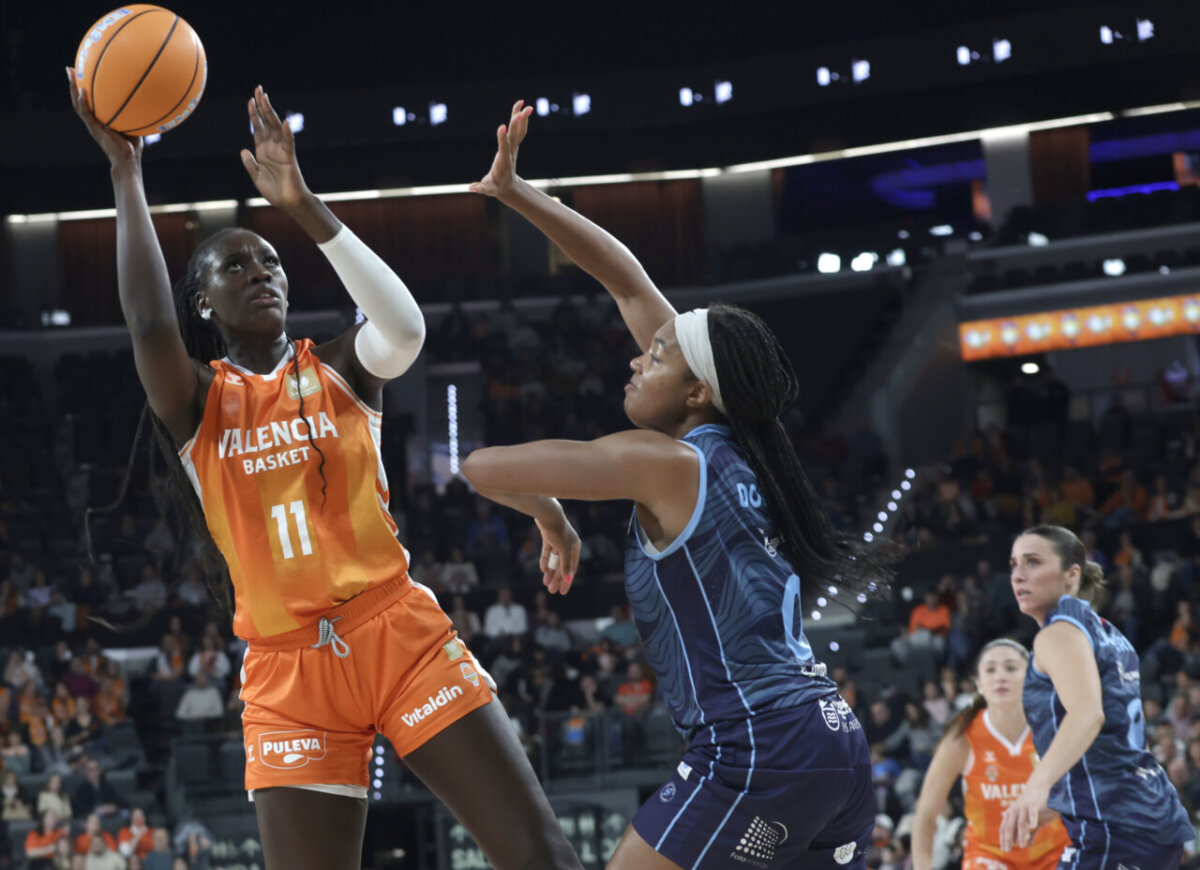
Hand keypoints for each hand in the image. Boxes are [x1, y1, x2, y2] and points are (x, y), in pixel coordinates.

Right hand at [66, 67, 141, 165]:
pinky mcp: (94, 129)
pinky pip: (86, 114)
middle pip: (79, 99)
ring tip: (70, 74)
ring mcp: (92, 125)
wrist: (128, 161)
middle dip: (73, 83)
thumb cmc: (133, 146)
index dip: (85, 88)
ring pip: (78, 104)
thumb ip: (133, 113)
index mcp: (99, 119)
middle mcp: (93, 120)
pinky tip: (81, 91)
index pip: (89, 100)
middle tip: (70, 68)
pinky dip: (82, 102)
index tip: (82, 73)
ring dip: (73, 89)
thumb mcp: (133, 125)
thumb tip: (144, 98)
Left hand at [240, 85, 310, 208]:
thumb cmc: (274, 191)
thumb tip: (243, 150)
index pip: (258, 127)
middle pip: (267, 122)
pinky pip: (288, 142)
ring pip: (276, 127)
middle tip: (259, 89)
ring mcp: (281, 150)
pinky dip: (287, 132)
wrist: (288, 202)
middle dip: (262, 106)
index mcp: (262, 150)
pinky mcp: (289, 157)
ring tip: (265, 98)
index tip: (250, 100)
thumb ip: (250, 163)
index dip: (254, 114)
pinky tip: (284, 122)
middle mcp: (272, 146)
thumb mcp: (256, 176)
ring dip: (270, 113)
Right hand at [469, 100, 533, 198]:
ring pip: (519, 131)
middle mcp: (510, 152)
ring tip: (524, 104)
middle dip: (517, 124)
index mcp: (503, 161)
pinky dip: (520, 119)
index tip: (502, 126)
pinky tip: (519, 108)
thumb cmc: (495, 187)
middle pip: (515, 136)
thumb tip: (471, 188)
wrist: (508, 187)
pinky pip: (518, 131)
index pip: (504, 148)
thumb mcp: (488, 190)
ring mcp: (513, 148)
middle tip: (522, 111)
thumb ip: (481, 188)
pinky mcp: (513, 145)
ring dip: (521, 118)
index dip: (503, 138)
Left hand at [534, 511, 580, 595]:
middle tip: (552, 590)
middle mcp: (568, 544)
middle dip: (557, 578)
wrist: (547, 514)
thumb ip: (565, 565)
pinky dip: (545, 560)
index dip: (567, 580)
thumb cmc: (558, 531)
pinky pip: (547, 552)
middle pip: (562, 565)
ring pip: (554, 560)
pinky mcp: (548, 537)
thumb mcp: (563, 550)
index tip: (563, 591)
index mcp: (575, 547)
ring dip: (550, 572)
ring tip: (546, 583)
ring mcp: (558, 540)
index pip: (572, 568)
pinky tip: (542, 570)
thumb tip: (568, 580)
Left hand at [999, 782, 1048, 851]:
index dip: (1004, 839)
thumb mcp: (1030, 820)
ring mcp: (1023, 807)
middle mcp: (1014, 810)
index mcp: (1011, 814)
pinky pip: (1031, 813)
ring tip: (1021, 845)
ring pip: (1020, 822)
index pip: (1004, 828)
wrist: (1038, 786)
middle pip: (1009, 826)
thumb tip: (1028, 846)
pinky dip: (1032, 819)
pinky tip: (1032, 826)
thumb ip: (1029, 832)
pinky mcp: (1032, 804)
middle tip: (1008, 850)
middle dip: (1008, 839)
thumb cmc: (1033, 805)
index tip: (1004, 850)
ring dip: (1020, 834)